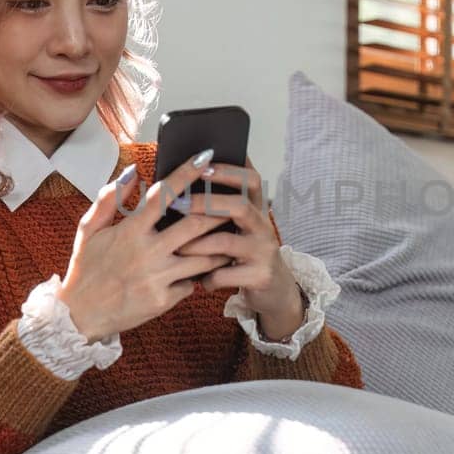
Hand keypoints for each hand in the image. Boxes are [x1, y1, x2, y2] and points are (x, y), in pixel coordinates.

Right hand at [56, 149, 235, 338]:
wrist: (80, 316)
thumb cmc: (86, 268)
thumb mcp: (89, 230)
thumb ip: (109, 198)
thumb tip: (133, 171)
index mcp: (130, 231)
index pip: (163, 195)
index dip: (186, 174)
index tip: (204, 157)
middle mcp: (147, 253)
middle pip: (196, 226)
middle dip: (218, 211)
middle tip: (234, 201)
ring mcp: (157, 278)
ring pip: (203, 257)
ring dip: (219, 245)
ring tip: (230, 236)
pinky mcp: (164, 301)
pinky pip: (191, 284)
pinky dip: (198, 276)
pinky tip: (205, 269)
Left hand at [172, 154, 306, 340]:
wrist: (275, 290)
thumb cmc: (245, 254)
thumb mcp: (240, 228)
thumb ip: (221, 210)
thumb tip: (183, 186)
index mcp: (257, 210)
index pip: (250, 179)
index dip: (227, 171)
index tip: (202, 164)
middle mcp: (263, 226)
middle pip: (240, 206)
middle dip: (206, 202)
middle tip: (180, 203)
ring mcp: (264, 251)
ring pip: (227, 242)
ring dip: (198, 244)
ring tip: (178, 248)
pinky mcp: (260, 276)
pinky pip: (226, 274)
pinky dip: (208, 277)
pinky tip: (199, 279)